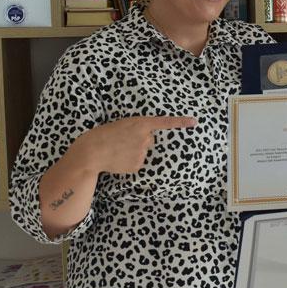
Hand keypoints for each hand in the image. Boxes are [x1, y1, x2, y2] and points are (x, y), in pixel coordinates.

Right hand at [70, 116, 196, 173]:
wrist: (91, 152)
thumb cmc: (103, 134)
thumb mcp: (122, 124)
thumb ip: (138, 128)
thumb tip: (148, 138)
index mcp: (141, 123)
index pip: (165, 122)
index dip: (181, 122)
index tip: (195, 122)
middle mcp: (145, 138)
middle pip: (150, 139)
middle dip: (140, 139)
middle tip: (123, 139)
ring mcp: (143, 153)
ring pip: (143, 151)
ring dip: (134, 150)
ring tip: (118, 149)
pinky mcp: (138, 165)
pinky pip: (138, 162)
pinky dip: (130, 161)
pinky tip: (119, 159)